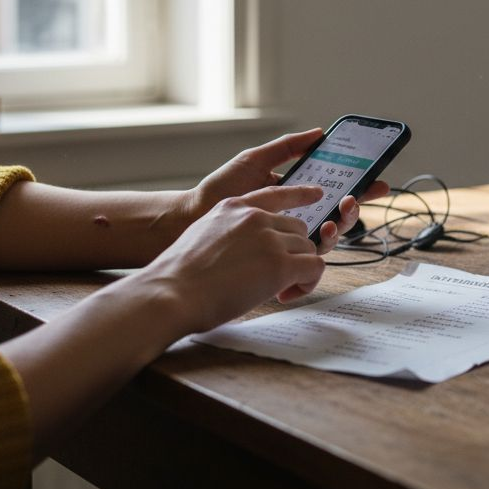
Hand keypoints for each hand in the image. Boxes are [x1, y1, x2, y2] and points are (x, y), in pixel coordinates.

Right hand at [138, 185, 331, 332]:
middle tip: (277, 278)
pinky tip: (286, 295)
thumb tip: (240, 251)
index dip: (298, 195)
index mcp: (233, 207)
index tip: (316, 194)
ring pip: (308, 248)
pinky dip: (307, 283)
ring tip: (280, 291)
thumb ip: (227, 234)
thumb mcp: (202, 236)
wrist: (172, 292)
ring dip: (300, 270)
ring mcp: (269, 239)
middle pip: (297, 228)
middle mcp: (254, 218)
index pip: (275, 194)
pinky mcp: (280, 264)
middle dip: (293, 252)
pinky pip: (314, 267)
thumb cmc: (179, 276)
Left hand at [190, 129, 390, 251]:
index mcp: (295, 193)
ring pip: (329, 236)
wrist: (193, 216)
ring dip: (340, 225)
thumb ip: (288, 147)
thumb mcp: (255, 160)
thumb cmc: (220, 189)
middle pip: (338, 214)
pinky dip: (320, 247)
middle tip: (354, 197)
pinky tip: (319, 234)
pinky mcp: (280, 258)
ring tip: (335, 215)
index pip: (335, 189)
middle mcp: (297, 217)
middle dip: (354, 207)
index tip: (377, 177)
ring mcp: (290, 239)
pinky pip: (309, 256)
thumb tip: (319, 132)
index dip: (358, 185)